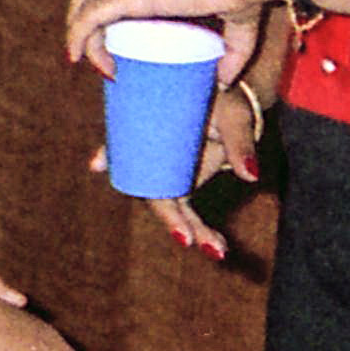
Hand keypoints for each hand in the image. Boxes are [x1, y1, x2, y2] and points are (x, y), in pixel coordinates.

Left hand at [63, 0, 276, 75]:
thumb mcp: (239, 28)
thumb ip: (232, 55)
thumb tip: (224, 83)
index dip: (110, 20)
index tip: (121, 57)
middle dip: (90, 28)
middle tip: (110, 66)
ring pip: (84, 1)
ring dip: (80, 34)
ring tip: (94, 66)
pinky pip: (90, 17)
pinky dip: (78, 37)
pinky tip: (76, 59)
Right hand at [83, 80, 259, 256]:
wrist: (232, 101)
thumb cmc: (227, 101)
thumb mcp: (234, 117)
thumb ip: (240, 144)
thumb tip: (250, 176)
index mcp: (152, 125)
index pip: (124, 143)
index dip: (109, 152)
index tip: (99, 164)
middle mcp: (151, 152)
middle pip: (151, 188)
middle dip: (170, 216)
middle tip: (188, 238)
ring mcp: (165, 172)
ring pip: (169, 206)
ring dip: (191, 230)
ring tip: (217, 249)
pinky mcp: (180, 183)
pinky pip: (186, 211)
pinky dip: (200, 230)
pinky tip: (219, 249)